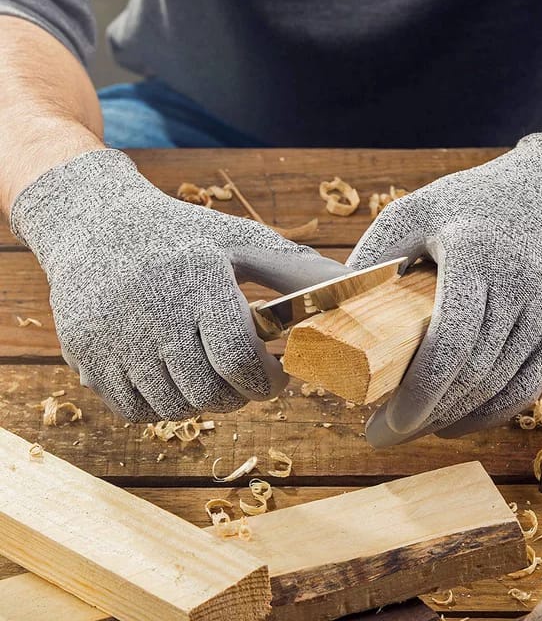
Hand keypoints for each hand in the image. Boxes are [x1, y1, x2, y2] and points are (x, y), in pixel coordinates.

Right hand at [11, 150, 348, 420]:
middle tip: (248, 379)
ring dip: (204, 401)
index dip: (268, 380)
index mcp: (199, 278)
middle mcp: (153, 310)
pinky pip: (134, 411)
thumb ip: (297, 271)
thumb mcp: (239, 240)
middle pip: (209, 393)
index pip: (240, 357)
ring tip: (212, 374)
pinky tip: (174, 377)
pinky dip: (162, 405)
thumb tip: (365, 286)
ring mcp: (113, 336)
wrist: (94, 223)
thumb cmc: (183, 236)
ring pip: (174, 407)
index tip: (280, 376)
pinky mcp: (84, 355)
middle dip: (240, 395)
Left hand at [348, 134, 541, 443]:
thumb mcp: (414, 212)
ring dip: (454, 420)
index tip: (385, 421)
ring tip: (413, 429)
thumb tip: (328, 305)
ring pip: (500, 388)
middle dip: (427, 416)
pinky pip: (527, 388)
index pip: (450, 342)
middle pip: (473, 374)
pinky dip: (490, 414)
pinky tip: (456, 422)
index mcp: (476, 256)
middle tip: (385, 434)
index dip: (419, 393)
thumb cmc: (471, 205)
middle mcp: (521, 286)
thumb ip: (373, 255)